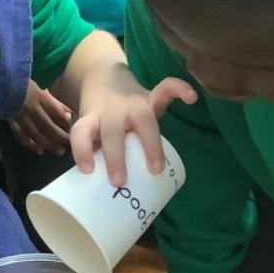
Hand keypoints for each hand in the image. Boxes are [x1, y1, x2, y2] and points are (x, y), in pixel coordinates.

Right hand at [10, 82, 71, 155]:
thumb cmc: (21, 84)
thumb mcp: (40, 88)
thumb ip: (54, 102)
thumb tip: (68, 115)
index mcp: (38, 96)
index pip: (54, 111)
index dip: (64, 121)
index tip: (73, 129)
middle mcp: (29, 107)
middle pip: (47, 125)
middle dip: (59, 137)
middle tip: (69, 146)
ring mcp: (19, 116)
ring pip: (35, 133)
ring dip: (47, 144)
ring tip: (58, 151)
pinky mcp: (10, 122)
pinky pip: (20, 135)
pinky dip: (30, 144)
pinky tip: (39, 150)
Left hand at [72, 66, 196, 186]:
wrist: (103, 80)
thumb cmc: (99, 120)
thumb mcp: (90, 132)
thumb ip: (96, 152)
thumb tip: (101, 193)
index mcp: (91, 119)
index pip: (81, 132)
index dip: (82, 150)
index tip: (87, 170)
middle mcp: (111, 111)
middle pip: (113, 131)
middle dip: (116, 157)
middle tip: (120, 183)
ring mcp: (132, 102)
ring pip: (142, 118)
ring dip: (150, 144)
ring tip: (157, 169)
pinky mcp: (150, 96)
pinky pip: (165, 89)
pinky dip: (179, 90)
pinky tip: (192, 97)